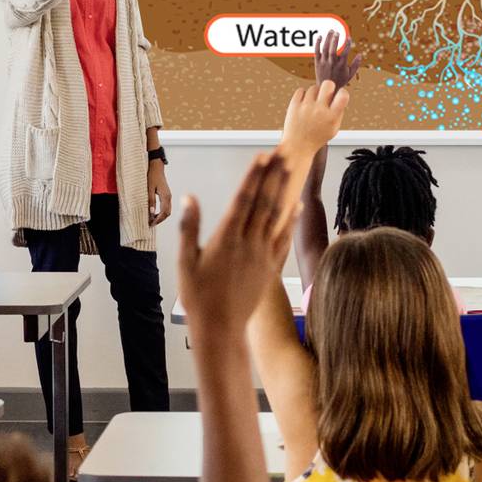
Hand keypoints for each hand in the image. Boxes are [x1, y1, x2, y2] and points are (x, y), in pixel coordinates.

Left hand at [147, 163, 172, 225]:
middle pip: (167, 213)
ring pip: (167, 211)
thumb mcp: (149, 188)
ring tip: (151, 220)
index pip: (164, 212)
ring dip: (160, 217)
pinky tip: (154, 214)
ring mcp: (169, 196)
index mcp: (166, 196)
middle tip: (150, 224)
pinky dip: (161, 212)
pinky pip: (166, 207)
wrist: (156, 167)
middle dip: (159, 220)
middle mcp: (169, 197)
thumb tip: (151, 213)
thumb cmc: (151, 176)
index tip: (151, 224)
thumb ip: (151, 200)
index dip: (158, 220)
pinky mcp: (167, 195)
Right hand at [175, 148, 294, 335]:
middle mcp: (248, 243)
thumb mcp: (185, 262)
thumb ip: (189, 228)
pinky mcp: (271, 268)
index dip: (254, 176)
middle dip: (273, 175)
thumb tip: (190, 198)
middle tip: (283, 152)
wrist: (220, 329)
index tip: (262, 156)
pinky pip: (283, 239)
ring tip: (291, 170)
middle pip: (264, 202)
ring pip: (276, 217)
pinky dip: (291, 221)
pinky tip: (296, 205)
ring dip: (284, 191)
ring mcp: (262, 256)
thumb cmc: (198, 297)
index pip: (243, 199)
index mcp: (226, 239)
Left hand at [278, 76, 352, 160]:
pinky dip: (303, 95)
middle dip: (328, 87)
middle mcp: (319, 110)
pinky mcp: (294, 105)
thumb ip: (338, 112)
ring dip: (315, 94)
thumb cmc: (316, 138)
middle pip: (328, 84)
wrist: (297, 146)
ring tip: (312, 105)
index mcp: (331, 117)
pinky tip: (304, 104)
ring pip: (313, 87)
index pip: (343, 95)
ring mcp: (306, 107)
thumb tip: (339, 95)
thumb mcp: (333, 129)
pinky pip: (301, 90)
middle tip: (326, 95)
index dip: (342, 93)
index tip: (339, 96)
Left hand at [310, 34, 362, 93]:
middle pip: (333, 50)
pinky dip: (318, 43)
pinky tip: (320, 36)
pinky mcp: (317, 62)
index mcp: (341, 65)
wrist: (326, 88)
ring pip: (325, 49)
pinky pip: (316, 51)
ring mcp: (324, 62)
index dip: (348, 44)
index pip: (345, 53)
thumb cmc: (340, 80)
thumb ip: (356, 64)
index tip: (349, 38)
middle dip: (335, 40)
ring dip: (328, 39)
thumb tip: (360, 55)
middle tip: (338, 32)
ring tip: (331, 31)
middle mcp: (332, 63)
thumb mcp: (350, 74)